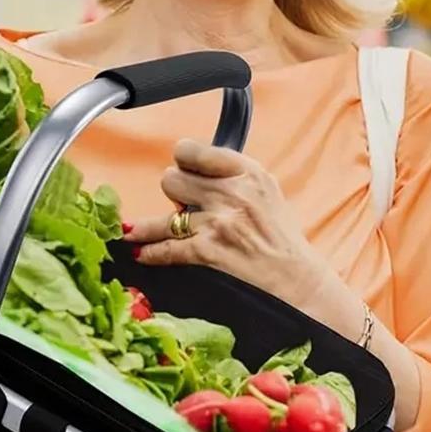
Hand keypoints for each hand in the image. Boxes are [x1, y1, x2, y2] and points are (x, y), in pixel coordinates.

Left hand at [123, 139, 331, 308]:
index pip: (193, 151)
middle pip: (172, 179)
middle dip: (173, 193)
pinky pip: (166, 248)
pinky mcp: (209, 251)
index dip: (184, 161)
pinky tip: (141, 253)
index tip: (183, 169)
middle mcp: (231, 192)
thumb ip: (233, 175)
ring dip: (149, 225)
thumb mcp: (266, 190)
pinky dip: (150, 252)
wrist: (297, 279)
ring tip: (133, 230)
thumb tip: (194, 169)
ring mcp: (218, 222)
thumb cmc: (281, 236)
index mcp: (246, 172)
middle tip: (179, 205)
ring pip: (163, 214)